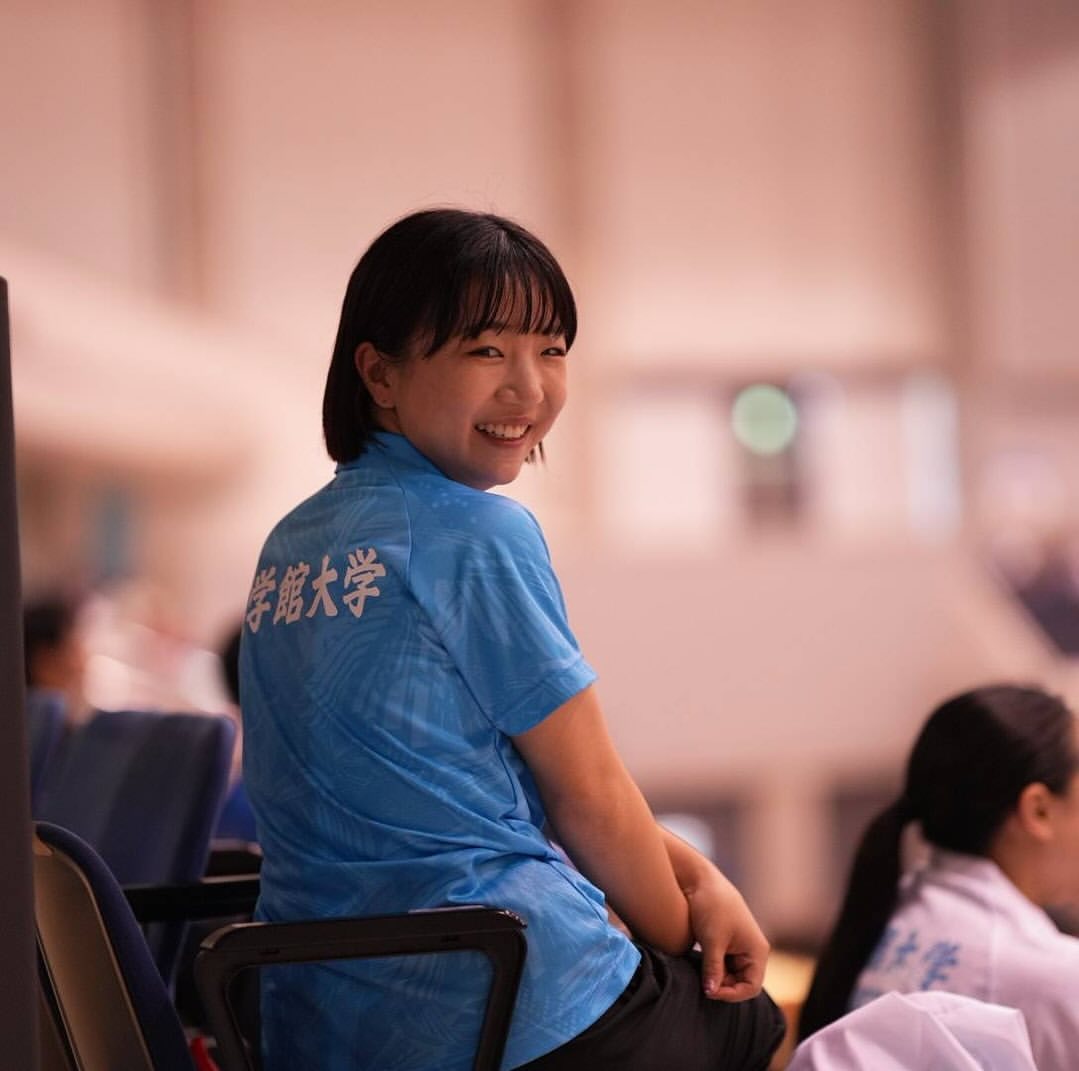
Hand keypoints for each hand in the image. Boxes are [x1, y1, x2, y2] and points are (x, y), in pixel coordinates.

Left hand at [685, 869, 768, 1001]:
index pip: (751, 987)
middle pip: (741, 983)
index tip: (709, 992)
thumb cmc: (711, 906)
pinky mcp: (726, 943)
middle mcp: (752, 951)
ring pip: (730, 975)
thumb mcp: (712, 940)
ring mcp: (739, 947)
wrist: (700, 880)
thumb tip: (710, 992)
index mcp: (757, 950)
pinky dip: (711, 969)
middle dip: (723, 986)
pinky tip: (698, 967)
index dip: (732, 994)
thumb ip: (713, 969)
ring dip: (715, 978)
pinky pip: (722, 965)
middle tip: (701, 984)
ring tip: (698, 974)